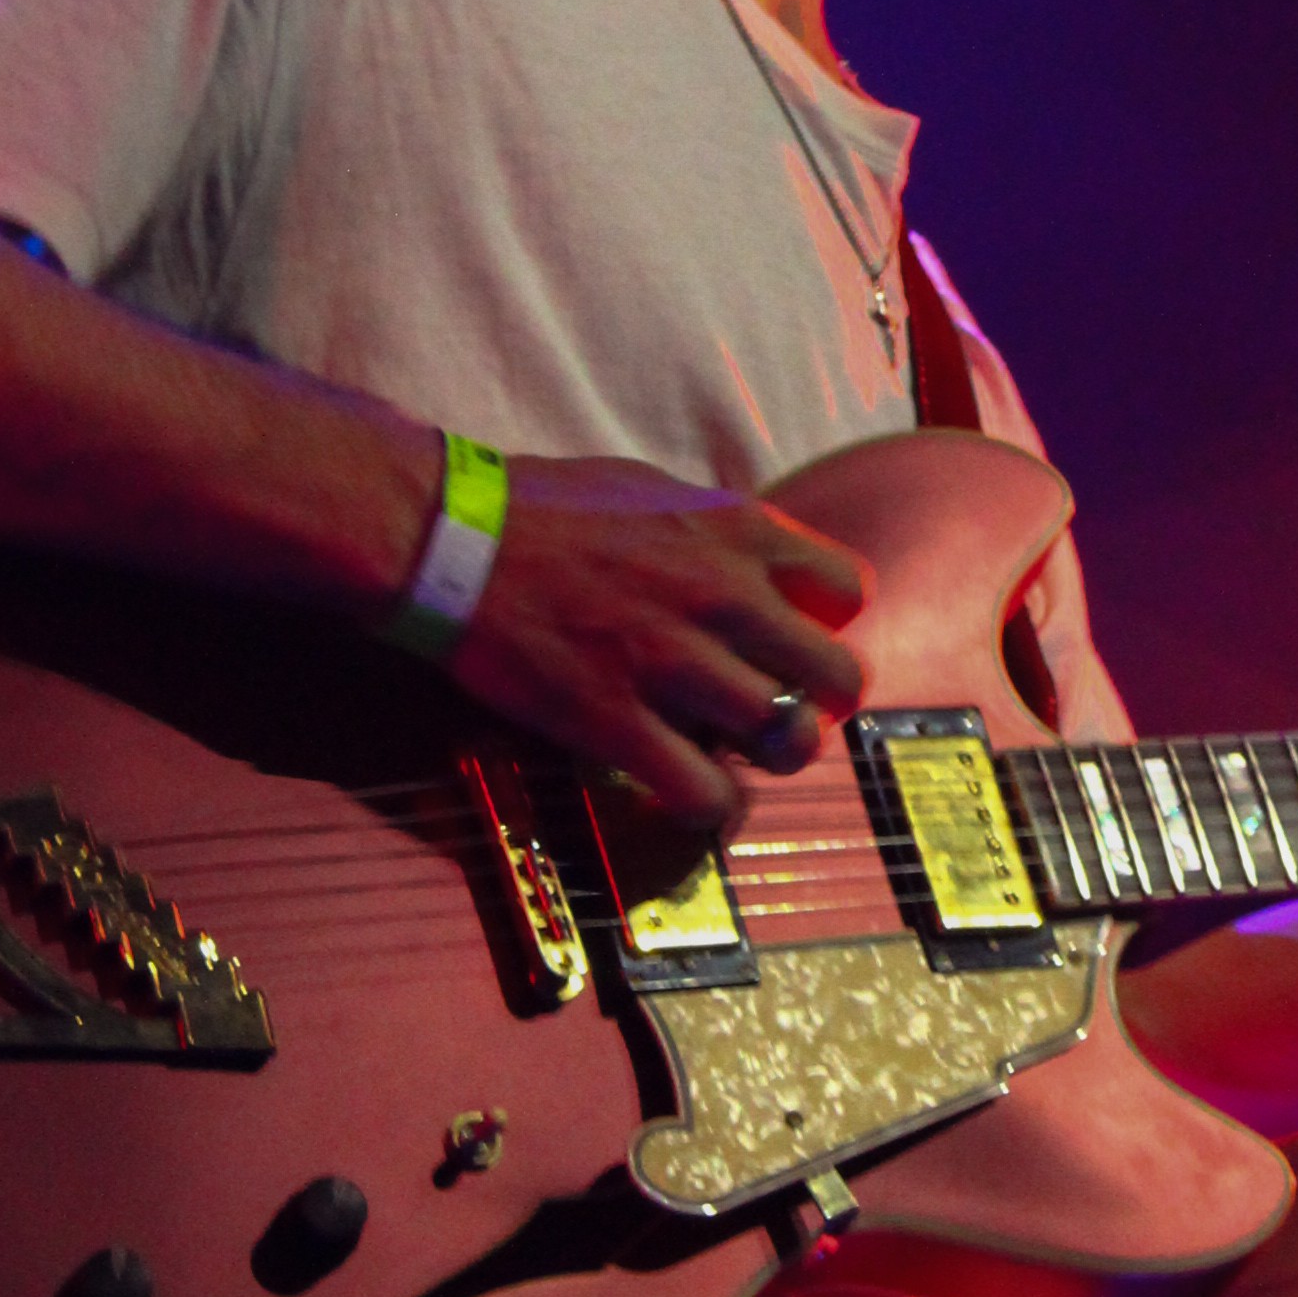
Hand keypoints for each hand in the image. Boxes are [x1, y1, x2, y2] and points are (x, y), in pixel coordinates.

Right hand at [445, 452, 870, 831]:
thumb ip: (721, 530)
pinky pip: (708, 794)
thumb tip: (762, 569)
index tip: (789, 640)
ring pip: (787, 740)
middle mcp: (721, 594)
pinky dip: (714, 807)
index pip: (849, 590)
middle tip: (779, 711)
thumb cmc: (544, 508)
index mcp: (734, 529)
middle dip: (818, 703)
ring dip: (768, 757)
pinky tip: (692, 792)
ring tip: (734, 752)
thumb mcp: (655, 489)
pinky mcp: (616, 722)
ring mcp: (671, 662)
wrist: (448, 536)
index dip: (826, 625)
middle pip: (839, 677)